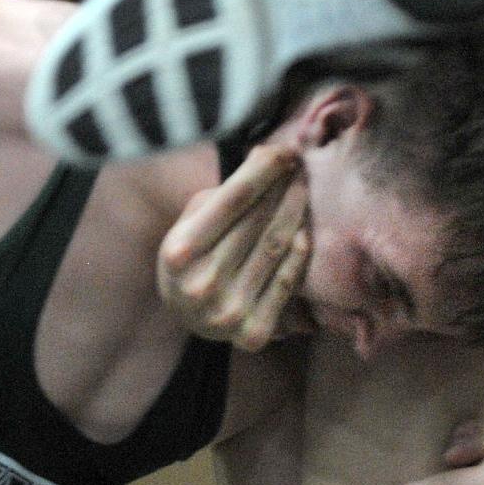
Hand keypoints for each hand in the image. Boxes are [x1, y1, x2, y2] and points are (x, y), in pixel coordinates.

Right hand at [157, 144, 310, 349]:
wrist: (187, 316)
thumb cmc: (191, 256)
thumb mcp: (189, 224)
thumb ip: (222, 197)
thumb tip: (268, 158)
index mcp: (179, 253)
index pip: (233, 200)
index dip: (264, 171)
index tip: (286, 151)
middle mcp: (203, 285)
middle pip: (258, 222)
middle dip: (282, 187)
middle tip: (299, 165)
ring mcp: (229, 312)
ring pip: (275, 248)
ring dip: (295, 213)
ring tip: (302, 190)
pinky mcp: (253, 333)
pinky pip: (286, 282)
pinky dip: (298, 253)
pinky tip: (303, 230)